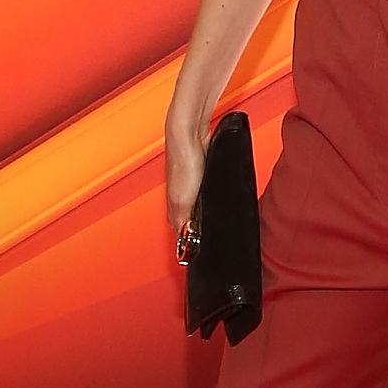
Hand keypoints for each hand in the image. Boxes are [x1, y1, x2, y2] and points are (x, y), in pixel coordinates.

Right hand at [164, 113, 208, 237]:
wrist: (189, 135)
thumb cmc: (183, 161)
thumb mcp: (183, 200)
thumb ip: (182, 221)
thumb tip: (183, 240)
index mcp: (173, 206)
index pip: (179, 231)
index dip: (187, 242)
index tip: (195, 252)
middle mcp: (179, 196)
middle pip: (187, 220)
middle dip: (195, 230)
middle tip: (206, 240)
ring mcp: (189, 185)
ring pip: (196, 206)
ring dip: (202, 214)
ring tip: (211, 222)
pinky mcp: (200, 174)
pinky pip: (204, 192)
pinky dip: (209, 199)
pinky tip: (214, 199)